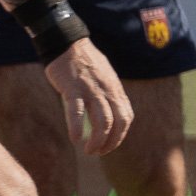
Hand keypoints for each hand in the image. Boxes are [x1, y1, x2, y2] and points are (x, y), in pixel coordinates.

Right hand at [43, 38, 132, 155]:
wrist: (68, 43)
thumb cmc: (86, 63)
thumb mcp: (106, 79)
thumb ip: (109, 97)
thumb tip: (109, 119)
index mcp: (116, 90)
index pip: (127, 118)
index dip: (120, 135)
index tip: (109, 145)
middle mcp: (107, 91)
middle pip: (118, 123)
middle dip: (111, 142)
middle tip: (98, 152)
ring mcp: (91, 90)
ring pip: (102, 122)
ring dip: (97, 141)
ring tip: (89, 150)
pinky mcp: (73, 88)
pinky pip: (78, 112)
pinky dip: (77, 128)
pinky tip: (75, 139)